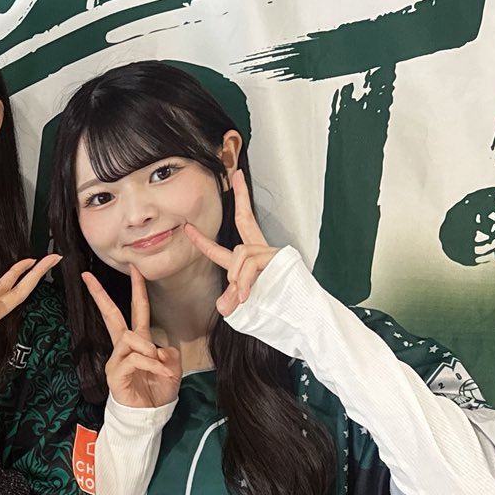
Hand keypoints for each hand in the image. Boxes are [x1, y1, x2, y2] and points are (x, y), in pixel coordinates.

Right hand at [84, 265, 180, 408]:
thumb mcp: (172, 368)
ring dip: (149, 350)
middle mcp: (124, 347)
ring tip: (160, 367)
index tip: (134, 269)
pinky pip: (135, 358)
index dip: (136, 289)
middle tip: (88, 277)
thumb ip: (168, 352)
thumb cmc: (157, 390)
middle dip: (100, 295)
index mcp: (138, 341)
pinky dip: (150, 364)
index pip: (135, 310)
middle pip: (111, 315)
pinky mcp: (115, 373)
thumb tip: (157, 349)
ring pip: (130, 338)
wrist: (148, 416)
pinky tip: (159, 373)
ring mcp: (117, 359)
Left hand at [181, 169, 281, 316]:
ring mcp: (273, 253)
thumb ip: (232, 300)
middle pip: (246, 219)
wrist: (305, 319)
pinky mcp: (280, 256)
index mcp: (250, 265)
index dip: (203, 240)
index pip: (224, 250)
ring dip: (236, 277)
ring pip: (240, 253)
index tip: (188, 228)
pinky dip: (244, 280)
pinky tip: (246, 294)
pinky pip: (250, 262)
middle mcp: (262, 253)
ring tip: (243, 296)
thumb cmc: (280, 313)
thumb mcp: (247, 307)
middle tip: (237, 174)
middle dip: (242, 196)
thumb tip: (222, 305)